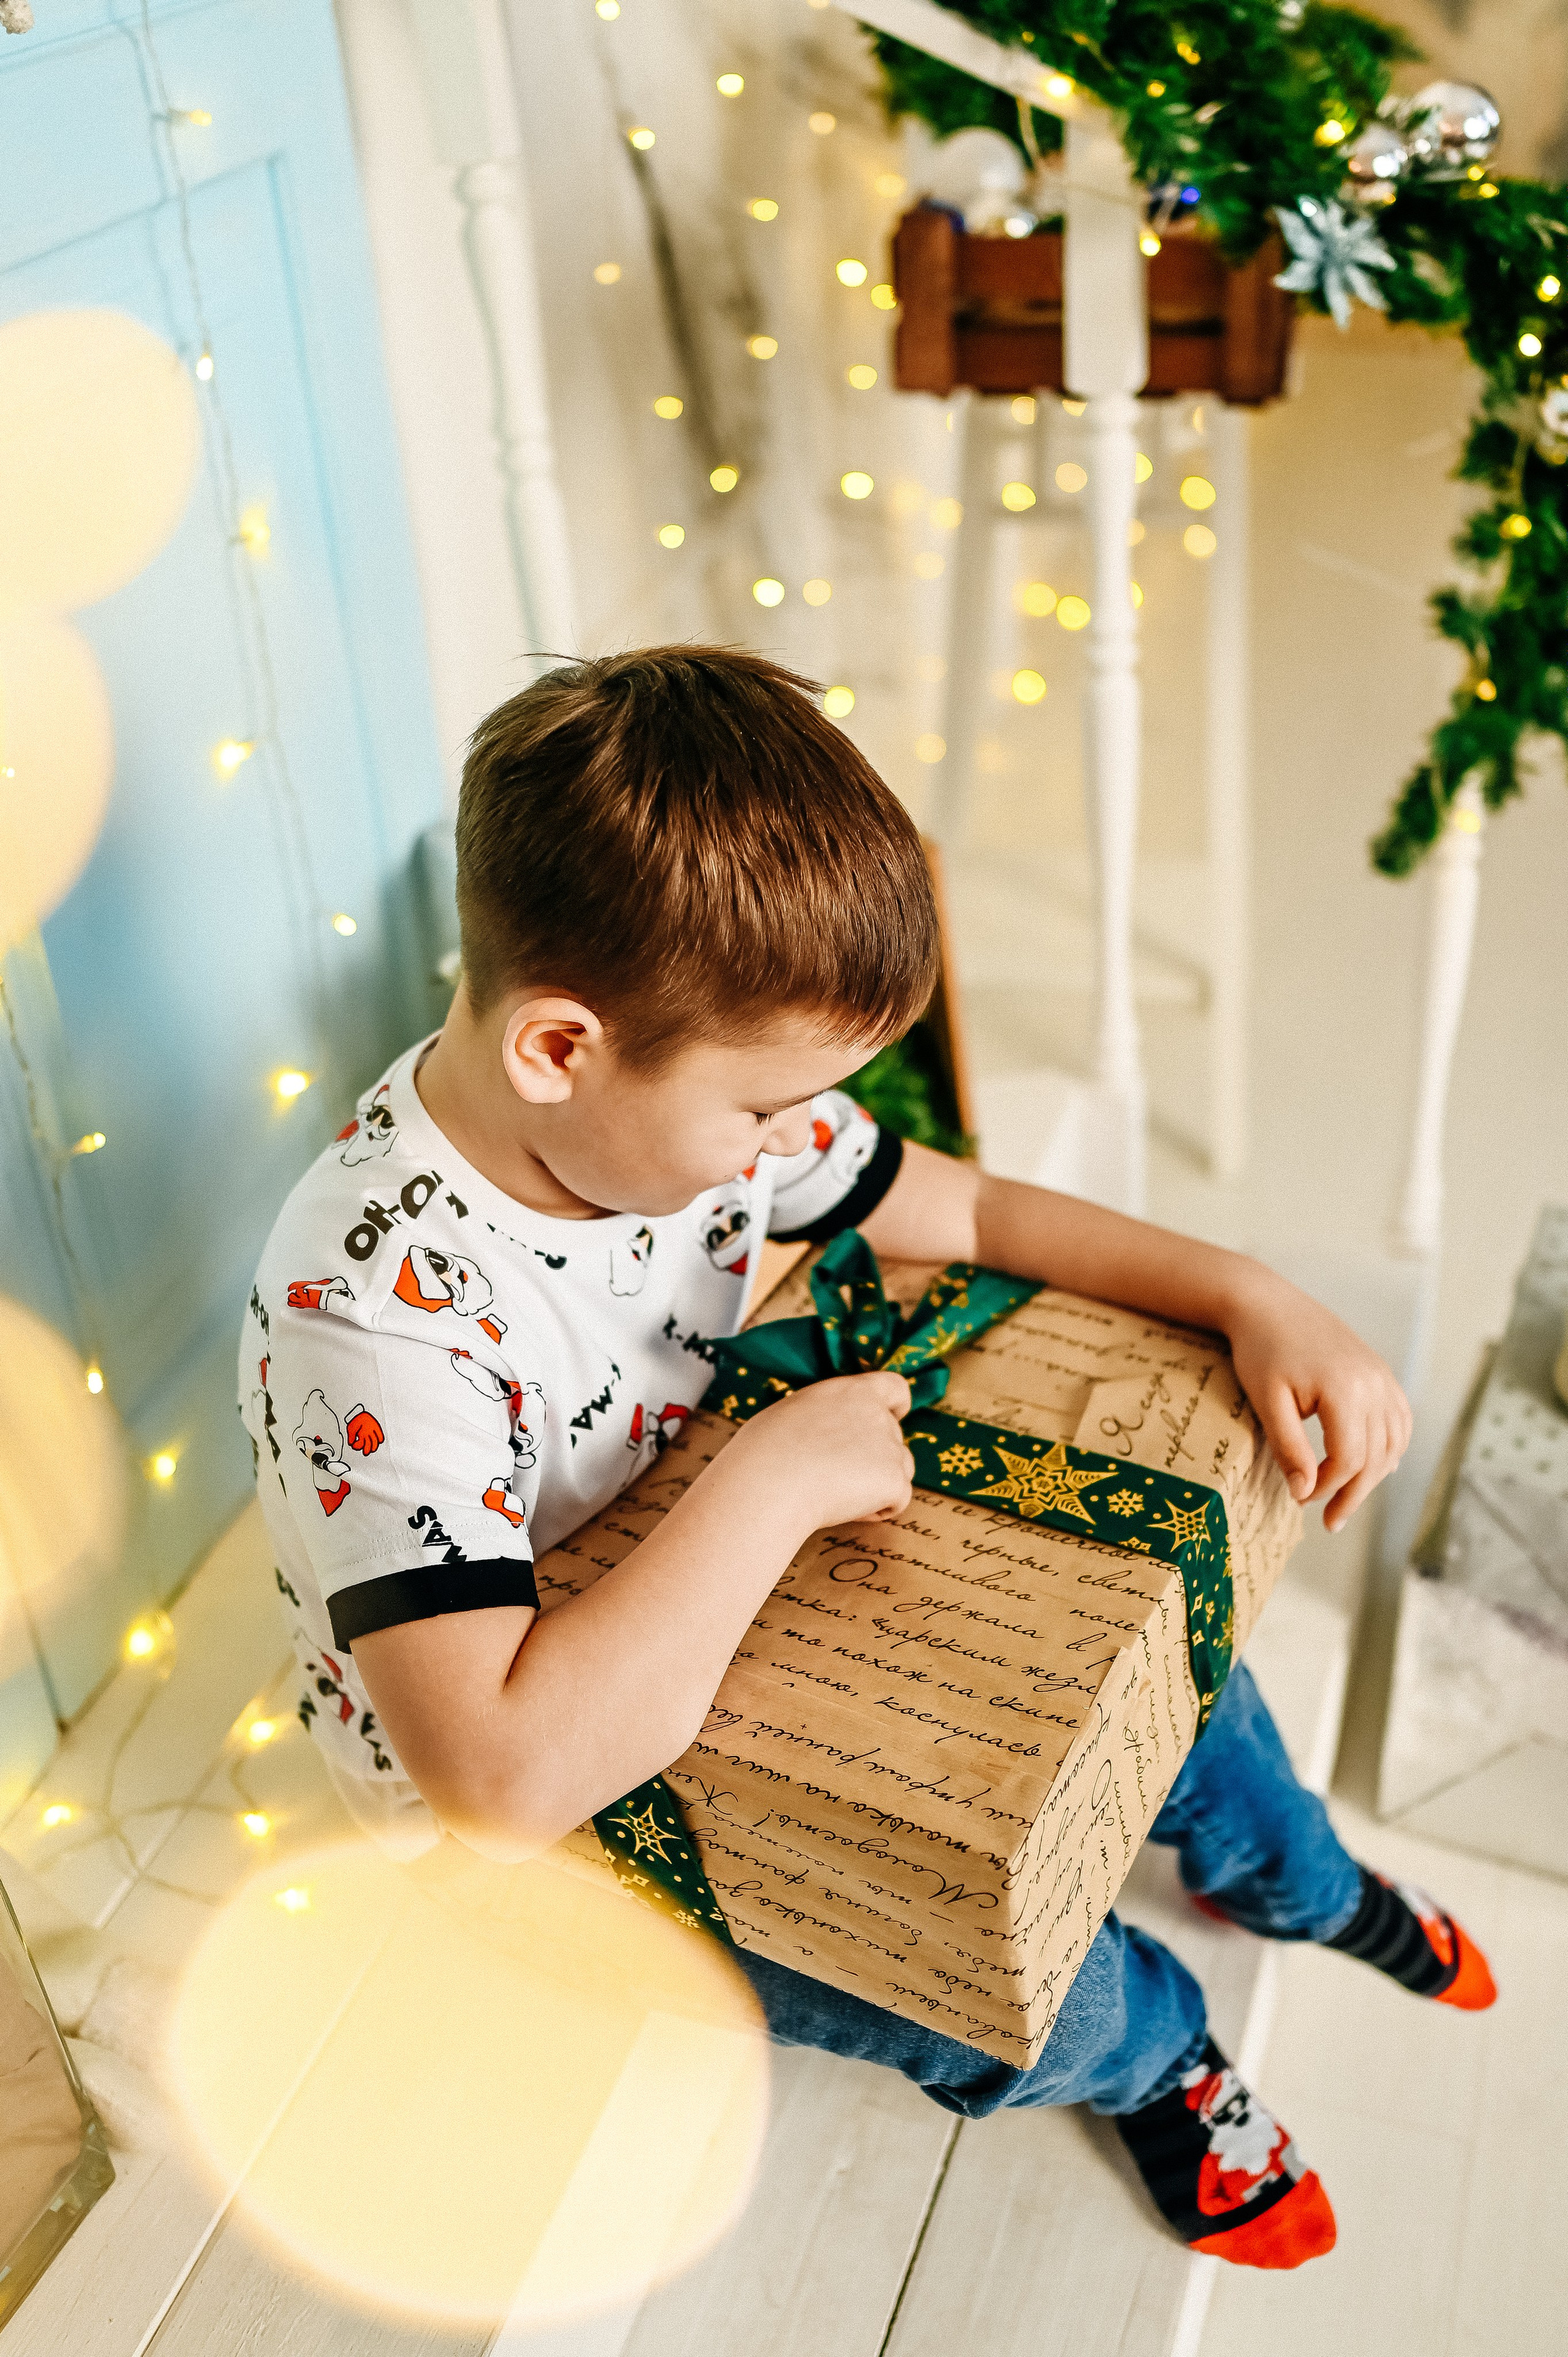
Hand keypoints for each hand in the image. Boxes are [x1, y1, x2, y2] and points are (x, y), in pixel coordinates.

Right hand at [729, 1370, 914, 1533]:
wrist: (769, 1482)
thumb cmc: (764, 1451)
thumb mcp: (792, 1413)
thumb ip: (824, 1416)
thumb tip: (825, 1434)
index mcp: (852, 1391)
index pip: (895, 1388)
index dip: (896, 1406)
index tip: (892, 1417)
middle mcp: (877, 1415)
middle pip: (894, 1438)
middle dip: (874, 1458)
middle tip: (834, 1475)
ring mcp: (890, 1448)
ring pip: (900, 1469)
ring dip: (878, 1483)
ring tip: (837, 1493)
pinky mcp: (894, 1481)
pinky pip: (896, 1501)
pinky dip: (875, 1510)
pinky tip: (843, 1509)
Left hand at [1227, 1276, 1411, 1533]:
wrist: (1267, 1304)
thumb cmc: (1260, 1350)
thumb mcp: (1267, 1401)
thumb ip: (1289, 1448)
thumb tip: (1305, 1493)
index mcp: (1345, 1389)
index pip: (1348, 1459)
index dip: (1328, 1488)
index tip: (1302, 1500)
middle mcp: (1373, 1382)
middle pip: (1375, 1456)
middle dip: (1353, 1494)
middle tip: (1330, 1521)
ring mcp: (1382, 1375)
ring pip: (1393, 1441)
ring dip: (1375, 1475)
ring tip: (1348, 1497)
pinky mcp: (1380, 1371)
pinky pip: (1399, 1418)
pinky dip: (1391, 1446)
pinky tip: (1375, 1464)